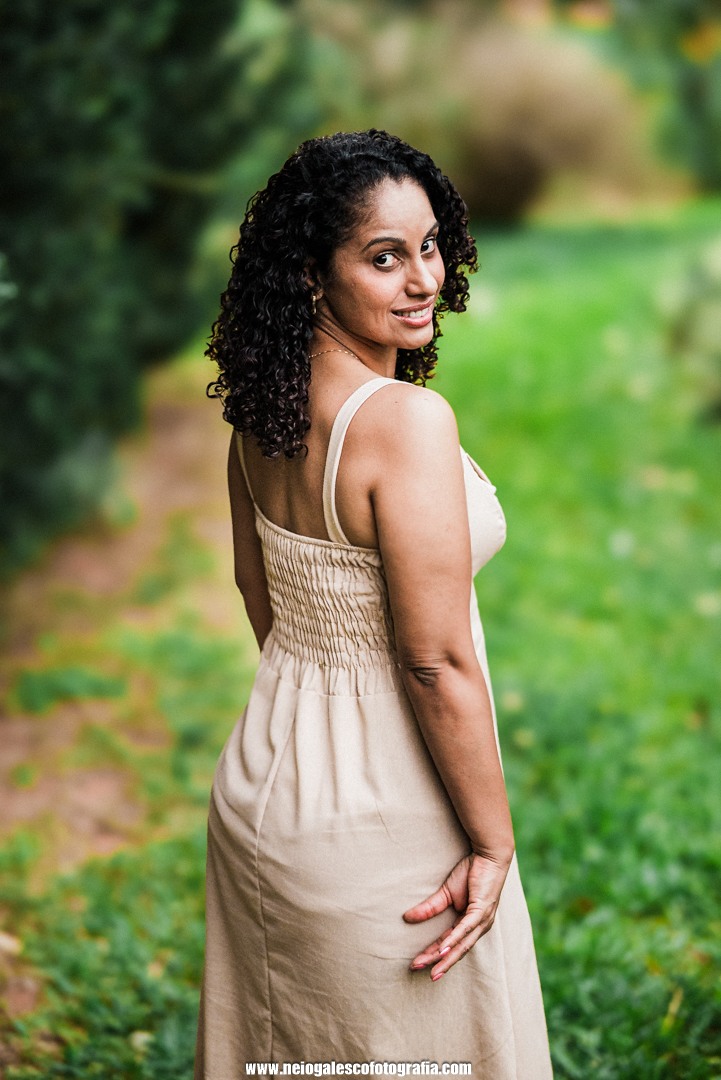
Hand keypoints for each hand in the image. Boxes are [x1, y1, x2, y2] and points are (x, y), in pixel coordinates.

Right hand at [403, 851, 511, 979]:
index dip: (433, 954)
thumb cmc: (471, 872)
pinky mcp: (482, 911)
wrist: (489, 855)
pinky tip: (443, 949)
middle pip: (454, 950)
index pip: (449, 943)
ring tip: (431, 969)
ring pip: (461, 945)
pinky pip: (465, 929)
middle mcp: (478, 927)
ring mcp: (482, 921)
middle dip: (436, 962)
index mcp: (470, 924)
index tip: (416, 963)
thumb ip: (430, 907)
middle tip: (416, 969)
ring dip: (445, 958)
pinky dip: (454, 940)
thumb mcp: (446, 892)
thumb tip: (407, 917)